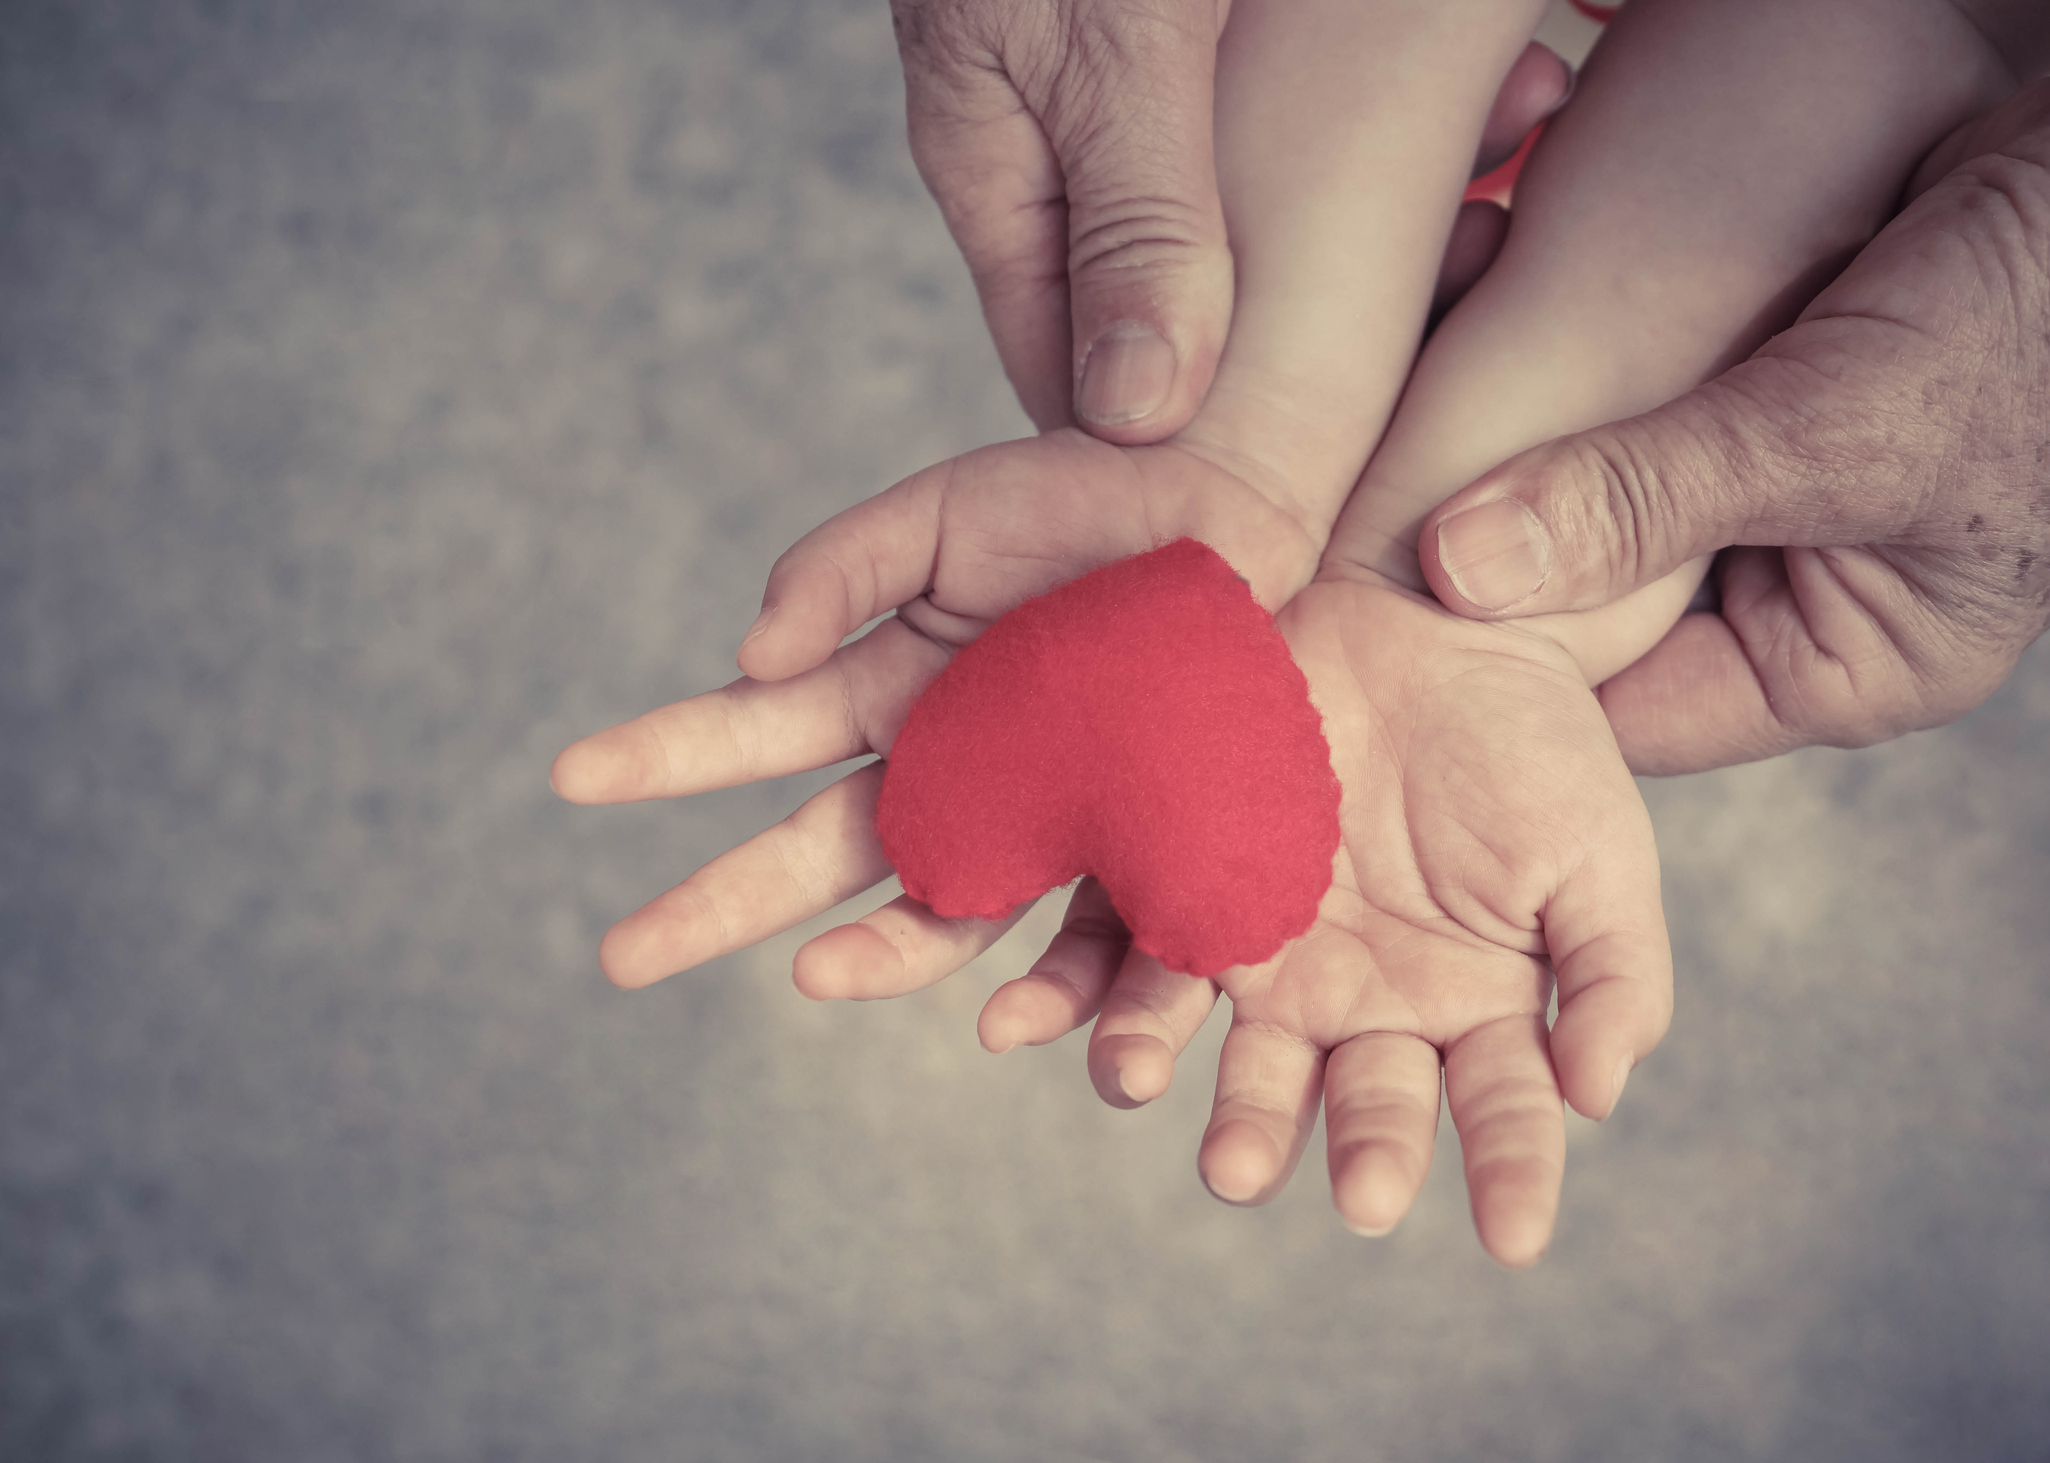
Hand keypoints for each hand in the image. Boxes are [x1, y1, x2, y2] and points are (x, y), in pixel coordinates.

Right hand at [551, 429, 1319, 990]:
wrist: (1227, 502)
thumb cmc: (1079, 496)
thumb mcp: (942, 509)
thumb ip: (838, 568)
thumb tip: (745, 660)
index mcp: (882, 690)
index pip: (752, 735)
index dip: (663, 755)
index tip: (569, 775)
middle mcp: (941, 773)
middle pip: (813, 859)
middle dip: (712, 903)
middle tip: (618, 956)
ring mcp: (1032, 820)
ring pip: (934, 918)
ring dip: (869, 958)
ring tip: (813, 976)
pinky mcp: (1133, 850)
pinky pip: (1086, 939)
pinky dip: (1050, 988)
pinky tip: (1010, 1021)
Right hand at [894, 0, 1569, 439]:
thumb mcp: (1113, 40)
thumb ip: (1136, 213)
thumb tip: (1142, 412)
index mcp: (1009, 178)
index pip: (1073, 381)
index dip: (1172, 466)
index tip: (1292, 514)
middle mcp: (1077, 155)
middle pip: (1189, 313)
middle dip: (1314, 351)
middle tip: (1446, 354)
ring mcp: (1156, 103)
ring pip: (1277, 222)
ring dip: (1406, 224)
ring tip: (1518, 199)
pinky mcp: (1234, 53)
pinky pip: (1331, 135)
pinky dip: (1437, 128)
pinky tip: (1525, 105)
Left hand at [978, 575, 1672, 1263]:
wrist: (1425, 610)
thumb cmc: (1531, 736)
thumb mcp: (1601, 848)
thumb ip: (1615, 975)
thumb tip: (1598, 1099)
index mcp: (1473, 1002)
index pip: (1500, 1107)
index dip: (1513, 1172)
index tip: (1515, 1240)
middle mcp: (1363, 999)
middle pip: (1351, 1100)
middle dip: (1346, 1147)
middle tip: (1336, 1191)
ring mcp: (1271, 949)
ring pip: (1228, 1048)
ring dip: (1190, 1090)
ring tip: (1148, 1097)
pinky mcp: (1187, 886)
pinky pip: (1123, 954)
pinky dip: (1066, 993)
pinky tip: (1015, 1024)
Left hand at [1414, 79, 2049, 773]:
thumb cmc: (2032, 325)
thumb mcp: (1834, 430)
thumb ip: (1651, 500)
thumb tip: (1462, 570)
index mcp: (1838, 670)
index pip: (1625, 711)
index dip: (1502, 676)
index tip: (1378, 624)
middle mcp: (1794, 602)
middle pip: (1598, 612)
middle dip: (1494, 554)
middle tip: (1363, 516)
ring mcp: (1764, 505)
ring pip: (1598, 507)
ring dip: (1515, 453)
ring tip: (1400, 420)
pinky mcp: (1738, 407)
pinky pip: (1618, 417)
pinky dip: (1554, 377)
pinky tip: (1477, 329)